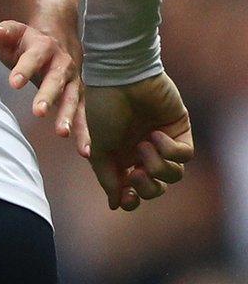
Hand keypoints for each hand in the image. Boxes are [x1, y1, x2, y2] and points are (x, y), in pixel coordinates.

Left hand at [0, 20, 82, 138]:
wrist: (58, 38)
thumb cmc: (28, 40)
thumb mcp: (14, 31)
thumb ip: (5, 32)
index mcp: (44, 47)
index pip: (33, 58)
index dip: (24, 69)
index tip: (13, 83)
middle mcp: (62, 64)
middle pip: (56, 80)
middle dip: (48, 96)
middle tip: (39, 112)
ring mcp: (72, 82)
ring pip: (72, 99)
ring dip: (68, 116)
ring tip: (62, 133)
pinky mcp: (77, 97)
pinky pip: (82, 116)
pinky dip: (85, 133)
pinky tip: (84, 151)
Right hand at [84, 72, 194, 210]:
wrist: (120, 78)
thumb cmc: (103, 109)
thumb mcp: (98, 147)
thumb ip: (107, 177)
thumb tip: (114, 205)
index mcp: (121, 157)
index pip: (132, 190)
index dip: (132, 199)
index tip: (126, 196)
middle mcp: (142, 152)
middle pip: (156, 188)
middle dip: (147, 187)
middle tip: (135, 172)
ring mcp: (162, 142)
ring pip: (173, 175)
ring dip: (157, 165)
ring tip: (144, 145)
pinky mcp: (179, 131)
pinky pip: (184, 155)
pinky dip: (170, 150)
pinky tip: (156, 134)